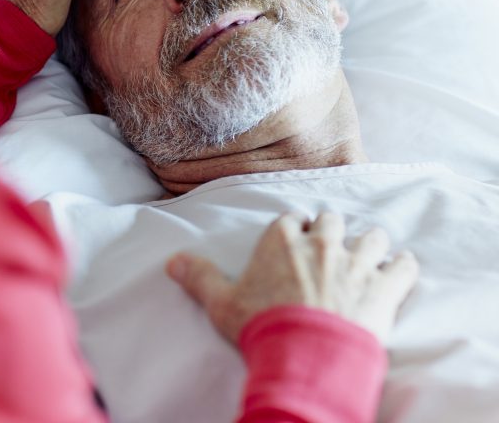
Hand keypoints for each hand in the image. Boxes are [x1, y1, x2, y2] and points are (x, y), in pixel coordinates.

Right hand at [166, 211, 418, 342]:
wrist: (306, 356)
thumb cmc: (262, 326)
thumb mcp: (221, 303)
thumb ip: (199, 277)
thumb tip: (171, 260)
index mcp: (282, 240)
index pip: (291, 219)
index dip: (292, 230)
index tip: (292, 240)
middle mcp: (320, 242)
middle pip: (331, 220)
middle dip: (330, 230)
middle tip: (327, 246)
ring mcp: (356, 262)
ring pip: (372, 236)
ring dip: (368, 244)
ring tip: (365, 255)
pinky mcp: (384, 286)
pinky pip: (404, 264)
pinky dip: (401, 267)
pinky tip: (397, 271)